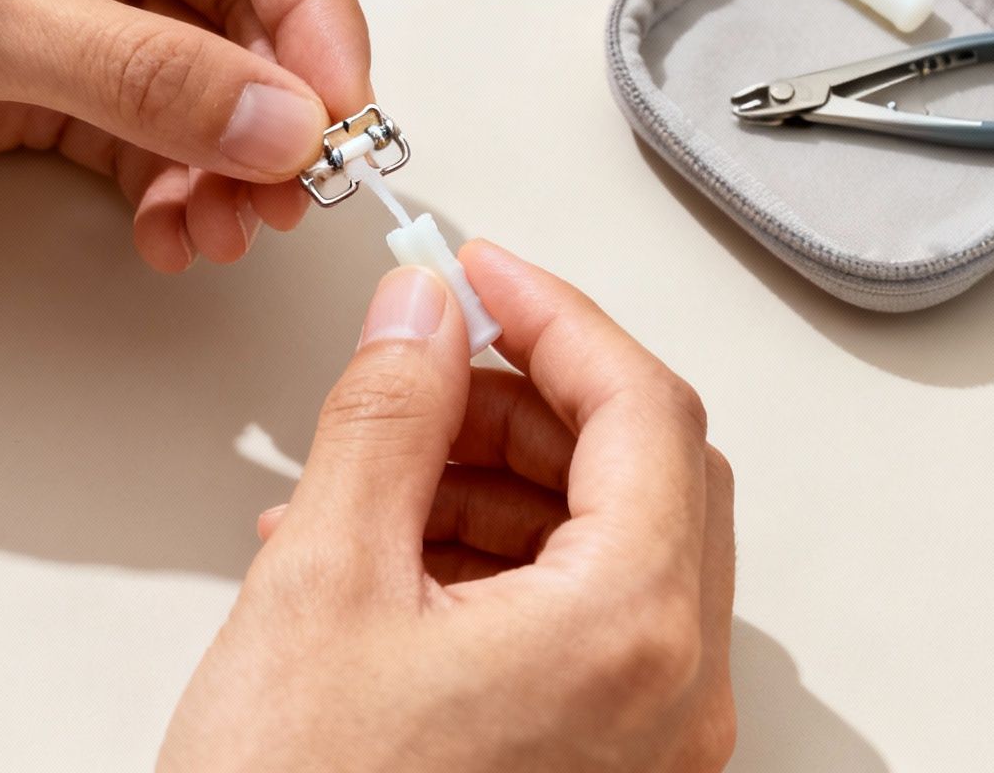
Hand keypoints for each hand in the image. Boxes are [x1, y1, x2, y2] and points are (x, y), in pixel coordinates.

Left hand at [0, 0, 369, 269]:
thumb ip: (151, 74)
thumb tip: (285, 122)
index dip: (318, 13)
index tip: (339, 111)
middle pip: (246, 0)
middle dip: (273, 104)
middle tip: (289, 188)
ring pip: (203, 75)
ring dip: (224, 157)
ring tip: (220, 224)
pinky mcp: (35, 67)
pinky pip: (144, 126)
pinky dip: (167, 180)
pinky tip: (169, 226)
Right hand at [160, 242, 734, 771]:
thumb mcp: (324, 583)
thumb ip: (387, 419)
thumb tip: (421, 317)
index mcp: (628, 635)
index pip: (644, 408)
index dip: (556, 314)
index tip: (481, 271)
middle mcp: (669, 696)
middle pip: (645, 471)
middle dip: (529, 397)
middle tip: (432, 358)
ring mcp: (644, 743)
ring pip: (612, 544)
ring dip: (505, 478)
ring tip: (385, 465)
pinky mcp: (600, 768)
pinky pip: (582, 620)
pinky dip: (500, 560)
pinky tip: (395, 548)